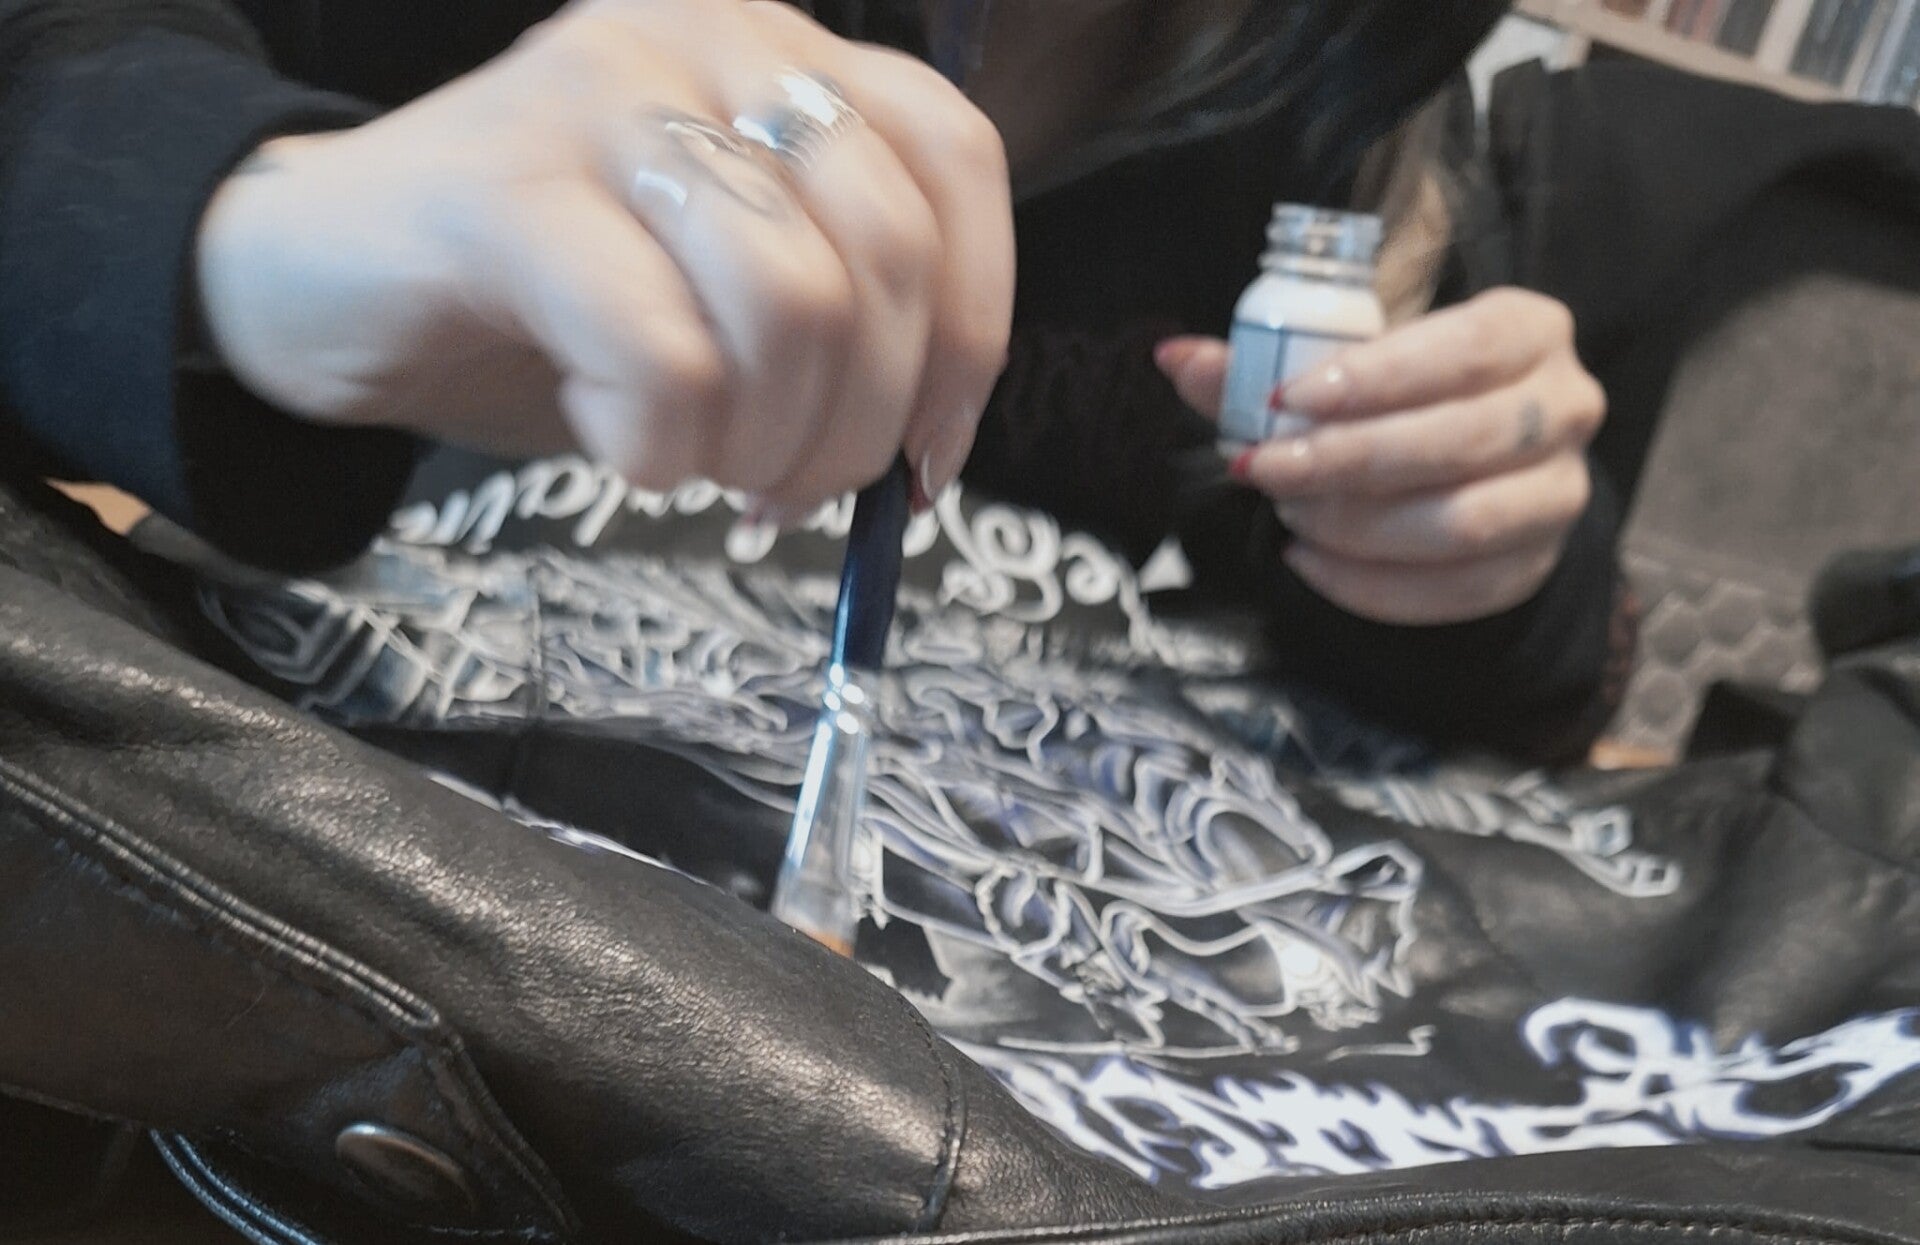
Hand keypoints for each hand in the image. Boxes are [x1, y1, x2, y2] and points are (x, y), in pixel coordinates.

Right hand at [195, 0, 1013, 515]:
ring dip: (760, 444)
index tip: (930, 456)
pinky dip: (660, 446)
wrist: (320, 273)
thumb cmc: (546, 296)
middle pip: (883, 255)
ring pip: (790, 305)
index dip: (974, 330)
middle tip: (782, 495)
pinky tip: (613, 441)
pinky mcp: (504, 187)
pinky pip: (661, 353)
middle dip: (857, 425)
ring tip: (694, 466)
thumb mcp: (723, 288)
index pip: (954, 163)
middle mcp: (704, 42)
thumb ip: (836, 321)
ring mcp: (601, 98)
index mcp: (779, 55)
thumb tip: (926, 450)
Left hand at [1156, 289, 1604, 624]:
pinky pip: (1454, 591)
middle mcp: (1566, 407)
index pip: (1464, 349)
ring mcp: (1558, 494)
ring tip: (1289, 515)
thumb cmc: (1399, 393)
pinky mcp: (1532, 566)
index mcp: (1529, 328)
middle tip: (1267, 468)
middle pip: (1460, 441)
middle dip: (1347, 460)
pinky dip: (1369, 585)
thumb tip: (1174, 358)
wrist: (1467, 462)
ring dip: (1357, 526)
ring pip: (1462, 523)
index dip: (1376, 378)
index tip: (1289, 398)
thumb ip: (1260, 362)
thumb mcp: (1341, 363)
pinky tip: (1309, 562)